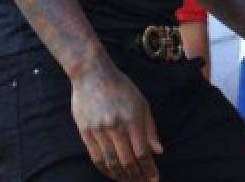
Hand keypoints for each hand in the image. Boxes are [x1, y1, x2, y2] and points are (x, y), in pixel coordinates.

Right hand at [71, 62, 162, 180]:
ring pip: (111, 163)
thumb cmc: (121, 87)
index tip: (154, 179)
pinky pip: (96, 157)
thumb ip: (150, 128)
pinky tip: (112, 174)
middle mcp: (116, 126)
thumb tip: (158, 151)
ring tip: (129, 181)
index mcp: (132, 118)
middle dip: (137, 177)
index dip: (149, 169)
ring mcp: (99, 129)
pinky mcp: (85, 131)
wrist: (92, 73)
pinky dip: (105, 170)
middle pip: (127, 161)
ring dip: (121, 177)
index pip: (142, 153)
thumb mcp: (141, 103)